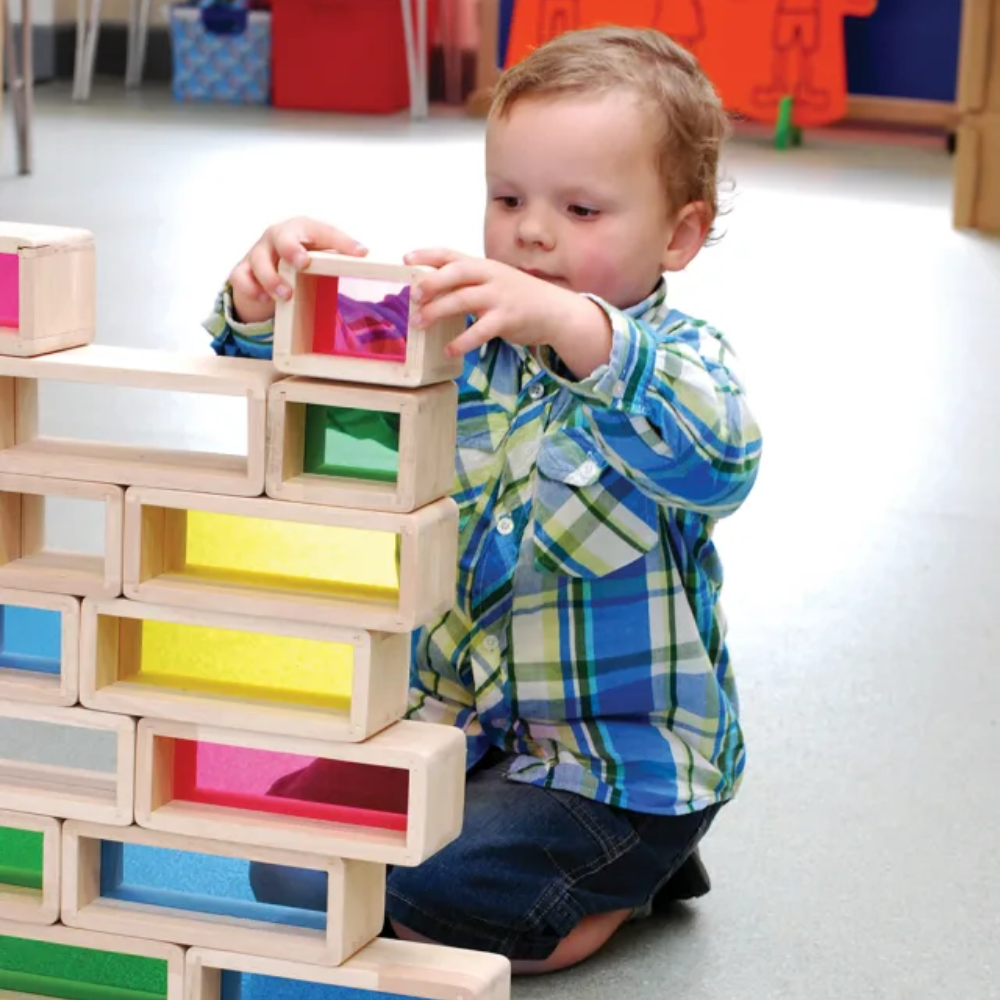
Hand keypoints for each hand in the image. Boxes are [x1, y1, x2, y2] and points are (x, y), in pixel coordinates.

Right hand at [229, 217, 367, 323]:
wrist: (267, 265)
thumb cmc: (301, 258)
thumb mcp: (319, 255)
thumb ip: (336, 257)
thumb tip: (365, 258)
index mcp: (303, 229)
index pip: (324, 231)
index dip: (342, 241)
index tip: (360, 253)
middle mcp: (278, 236)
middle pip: (281, 236)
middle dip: (291, 249)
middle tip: (302, 263)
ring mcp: (258, 251)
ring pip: (259, 259)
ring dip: (272, 278)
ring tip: (285, 295)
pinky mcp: (242, 269)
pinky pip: (241, 277)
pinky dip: (251, 288)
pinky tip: (264, 298)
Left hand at [405, 248, 612, 377]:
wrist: (555, 310)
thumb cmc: (518, 298)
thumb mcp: (494, 281)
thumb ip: (468, 283)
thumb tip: (431, 292)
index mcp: (484, 265)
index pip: (451, 254)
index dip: (427, 255)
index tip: (405, 259)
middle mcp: (491, 276)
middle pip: (455, 272)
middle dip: (431, 282)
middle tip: (413, 295)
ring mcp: (499, 297)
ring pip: (462, 300)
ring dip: (437, 311)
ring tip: (419, 323)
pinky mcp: (506, 319)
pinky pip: (479, 331)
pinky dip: (462, 341)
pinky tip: (449, 348)